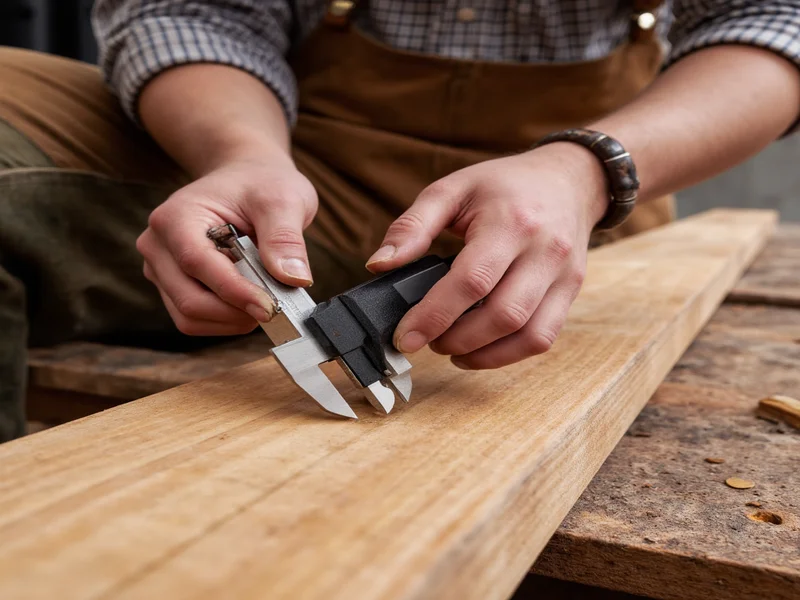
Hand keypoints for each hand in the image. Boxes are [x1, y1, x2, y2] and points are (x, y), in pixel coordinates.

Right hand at [136, 155, 317, 335]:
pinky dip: (226, 321)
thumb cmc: (261, 186)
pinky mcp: (173, 288)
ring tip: (265, 301)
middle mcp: (159, 246)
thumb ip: (285, 238)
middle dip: (236, 312)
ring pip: (190, 318)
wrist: (247, 181)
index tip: (271, 307)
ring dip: (232, 320)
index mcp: (176, 217)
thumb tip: (294, 279)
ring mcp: (162, 270)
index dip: (235, 291)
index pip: (197, 264)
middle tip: (277, 308)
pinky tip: (250, 303)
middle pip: (189, 300)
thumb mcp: (283, 200)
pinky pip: (195, 321)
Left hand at [366, 143, 608, 368]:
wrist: (567, 180)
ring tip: (451, 348)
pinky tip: (481, 349)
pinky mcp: (571, 292)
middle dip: (456, 340)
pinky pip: (543, 337)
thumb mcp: (452, 189)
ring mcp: (563, 274)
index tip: (405, 337)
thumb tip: (379, 265)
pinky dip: (508, 353)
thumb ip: (412, 226)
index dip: (434, 316)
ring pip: (527, 335)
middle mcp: (544, 251)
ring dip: (483, 354)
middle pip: (502, 315)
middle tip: (426, 340)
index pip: (471, 281)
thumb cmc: (505, 185)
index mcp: (511, 222)